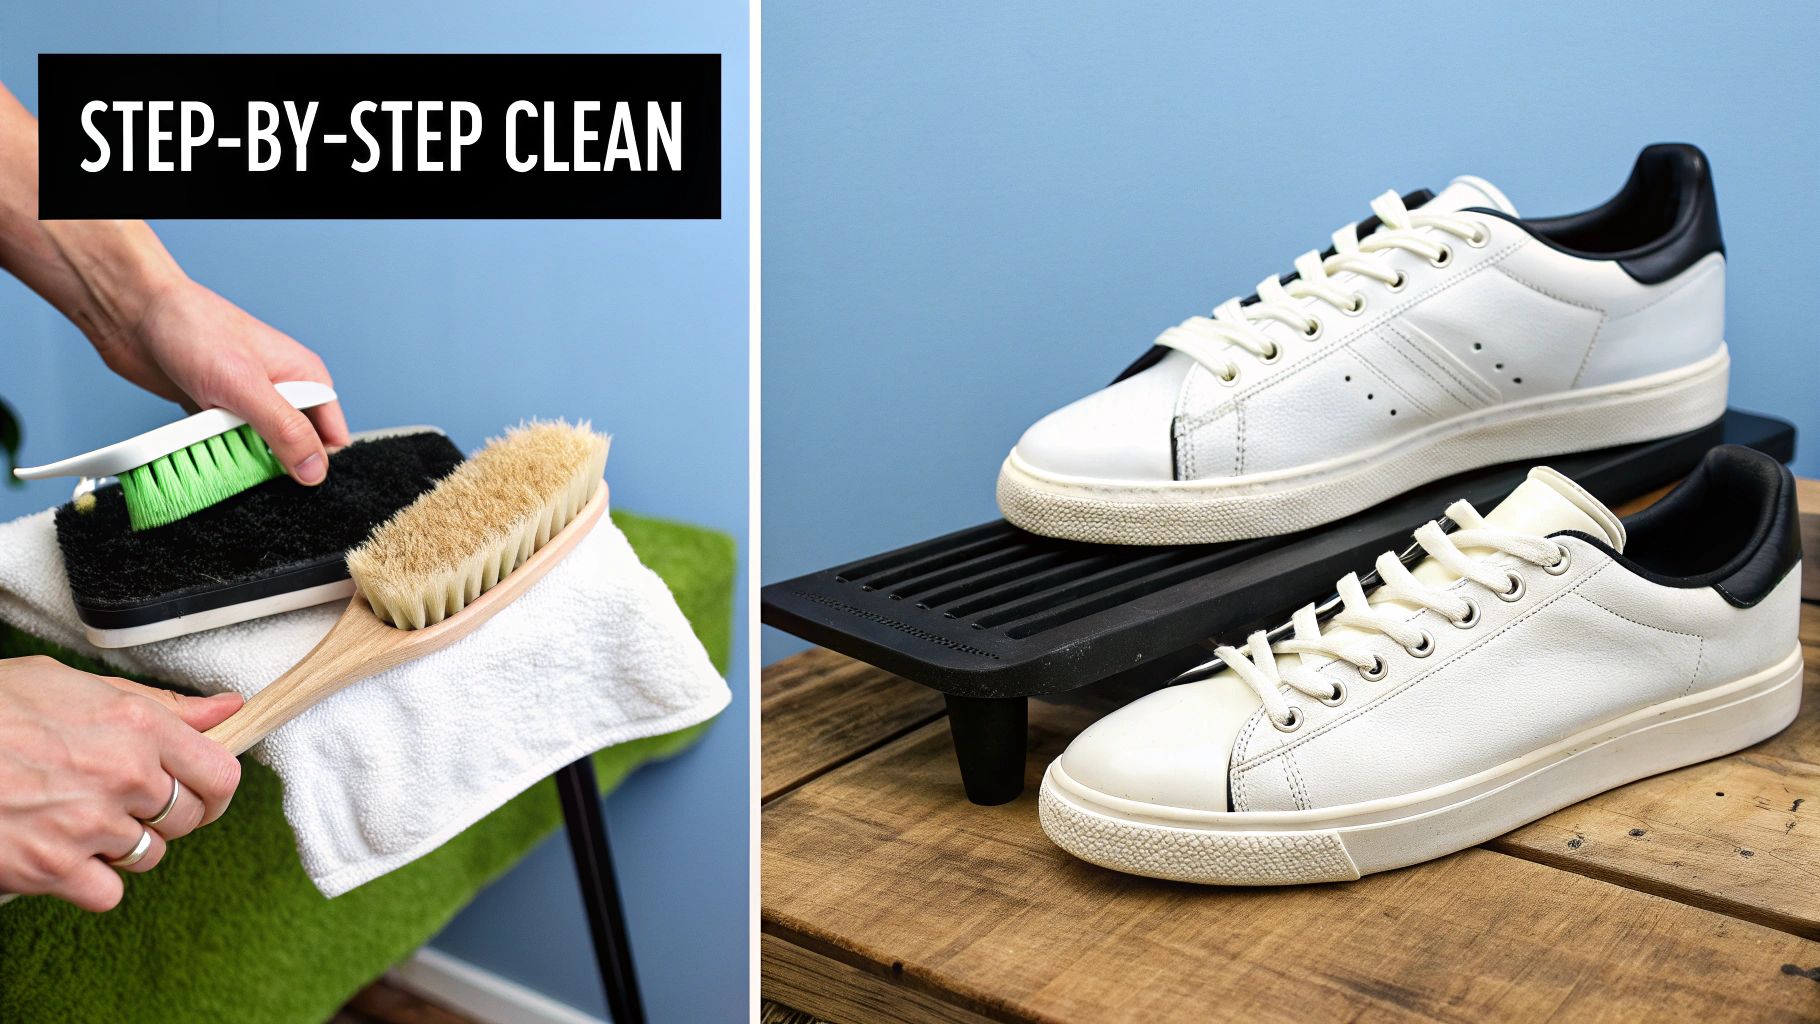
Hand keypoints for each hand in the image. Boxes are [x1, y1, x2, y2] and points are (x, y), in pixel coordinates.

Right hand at [0, 656, 243, 910]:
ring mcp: (89, 824)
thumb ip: (158, 703)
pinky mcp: (53, 868)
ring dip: (125, 846)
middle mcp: (124, 774)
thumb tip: (226, 707)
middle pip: (188, 819)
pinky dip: (90, 882)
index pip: (220, 772)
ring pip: (149, 855)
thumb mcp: (75, 685)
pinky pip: (109, 893)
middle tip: (126, 804)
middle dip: (165, 816)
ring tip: (81, 819)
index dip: (214, 788)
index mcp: (136, 724)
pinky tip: (63, 853)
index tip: (200, 792)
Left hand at [89, 276, 350, 484]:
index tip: (289, 478)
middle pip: (296, 450)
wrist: (133, 314)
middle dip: (273, 465)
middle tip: (246, 458)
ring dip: (237, 459)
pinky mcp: (217, 413)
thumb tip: (314, 472)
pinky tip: (198, 444)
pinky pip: (225, 448)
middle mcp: (282, 392)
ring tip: (216, 444)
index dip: (315, 463)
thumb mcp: (245, 386)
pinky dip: (213, 453)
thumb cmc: (193, 329)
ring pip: (258, 452)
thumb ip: (285, 431)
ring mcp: (248, 403)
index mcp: (305, 379)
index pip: (331, 439)